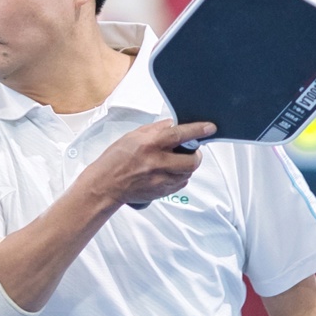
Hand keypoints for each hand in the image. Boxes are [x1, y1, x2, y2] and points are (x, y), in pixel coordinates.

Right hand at [84, 120, 214, 210]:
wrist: (105, 185)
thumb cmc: (115, 160)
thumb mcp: (132, 136)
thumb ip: (154, 129)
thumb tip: (172, 124)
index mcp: (149, 145)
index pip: (179, 135)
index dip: (197, 130)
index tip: (210, 128)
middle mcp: (157, 163)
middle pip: (191, 161)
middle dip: (196, 155)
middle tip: (191, 151)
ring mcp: (160, 180)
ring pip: (187, 174)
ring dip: (186, 167)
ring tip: (173, 162)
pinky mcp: (161, 192)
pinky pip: (180, 184)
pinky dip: (179, 177)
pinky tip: (167, 172)